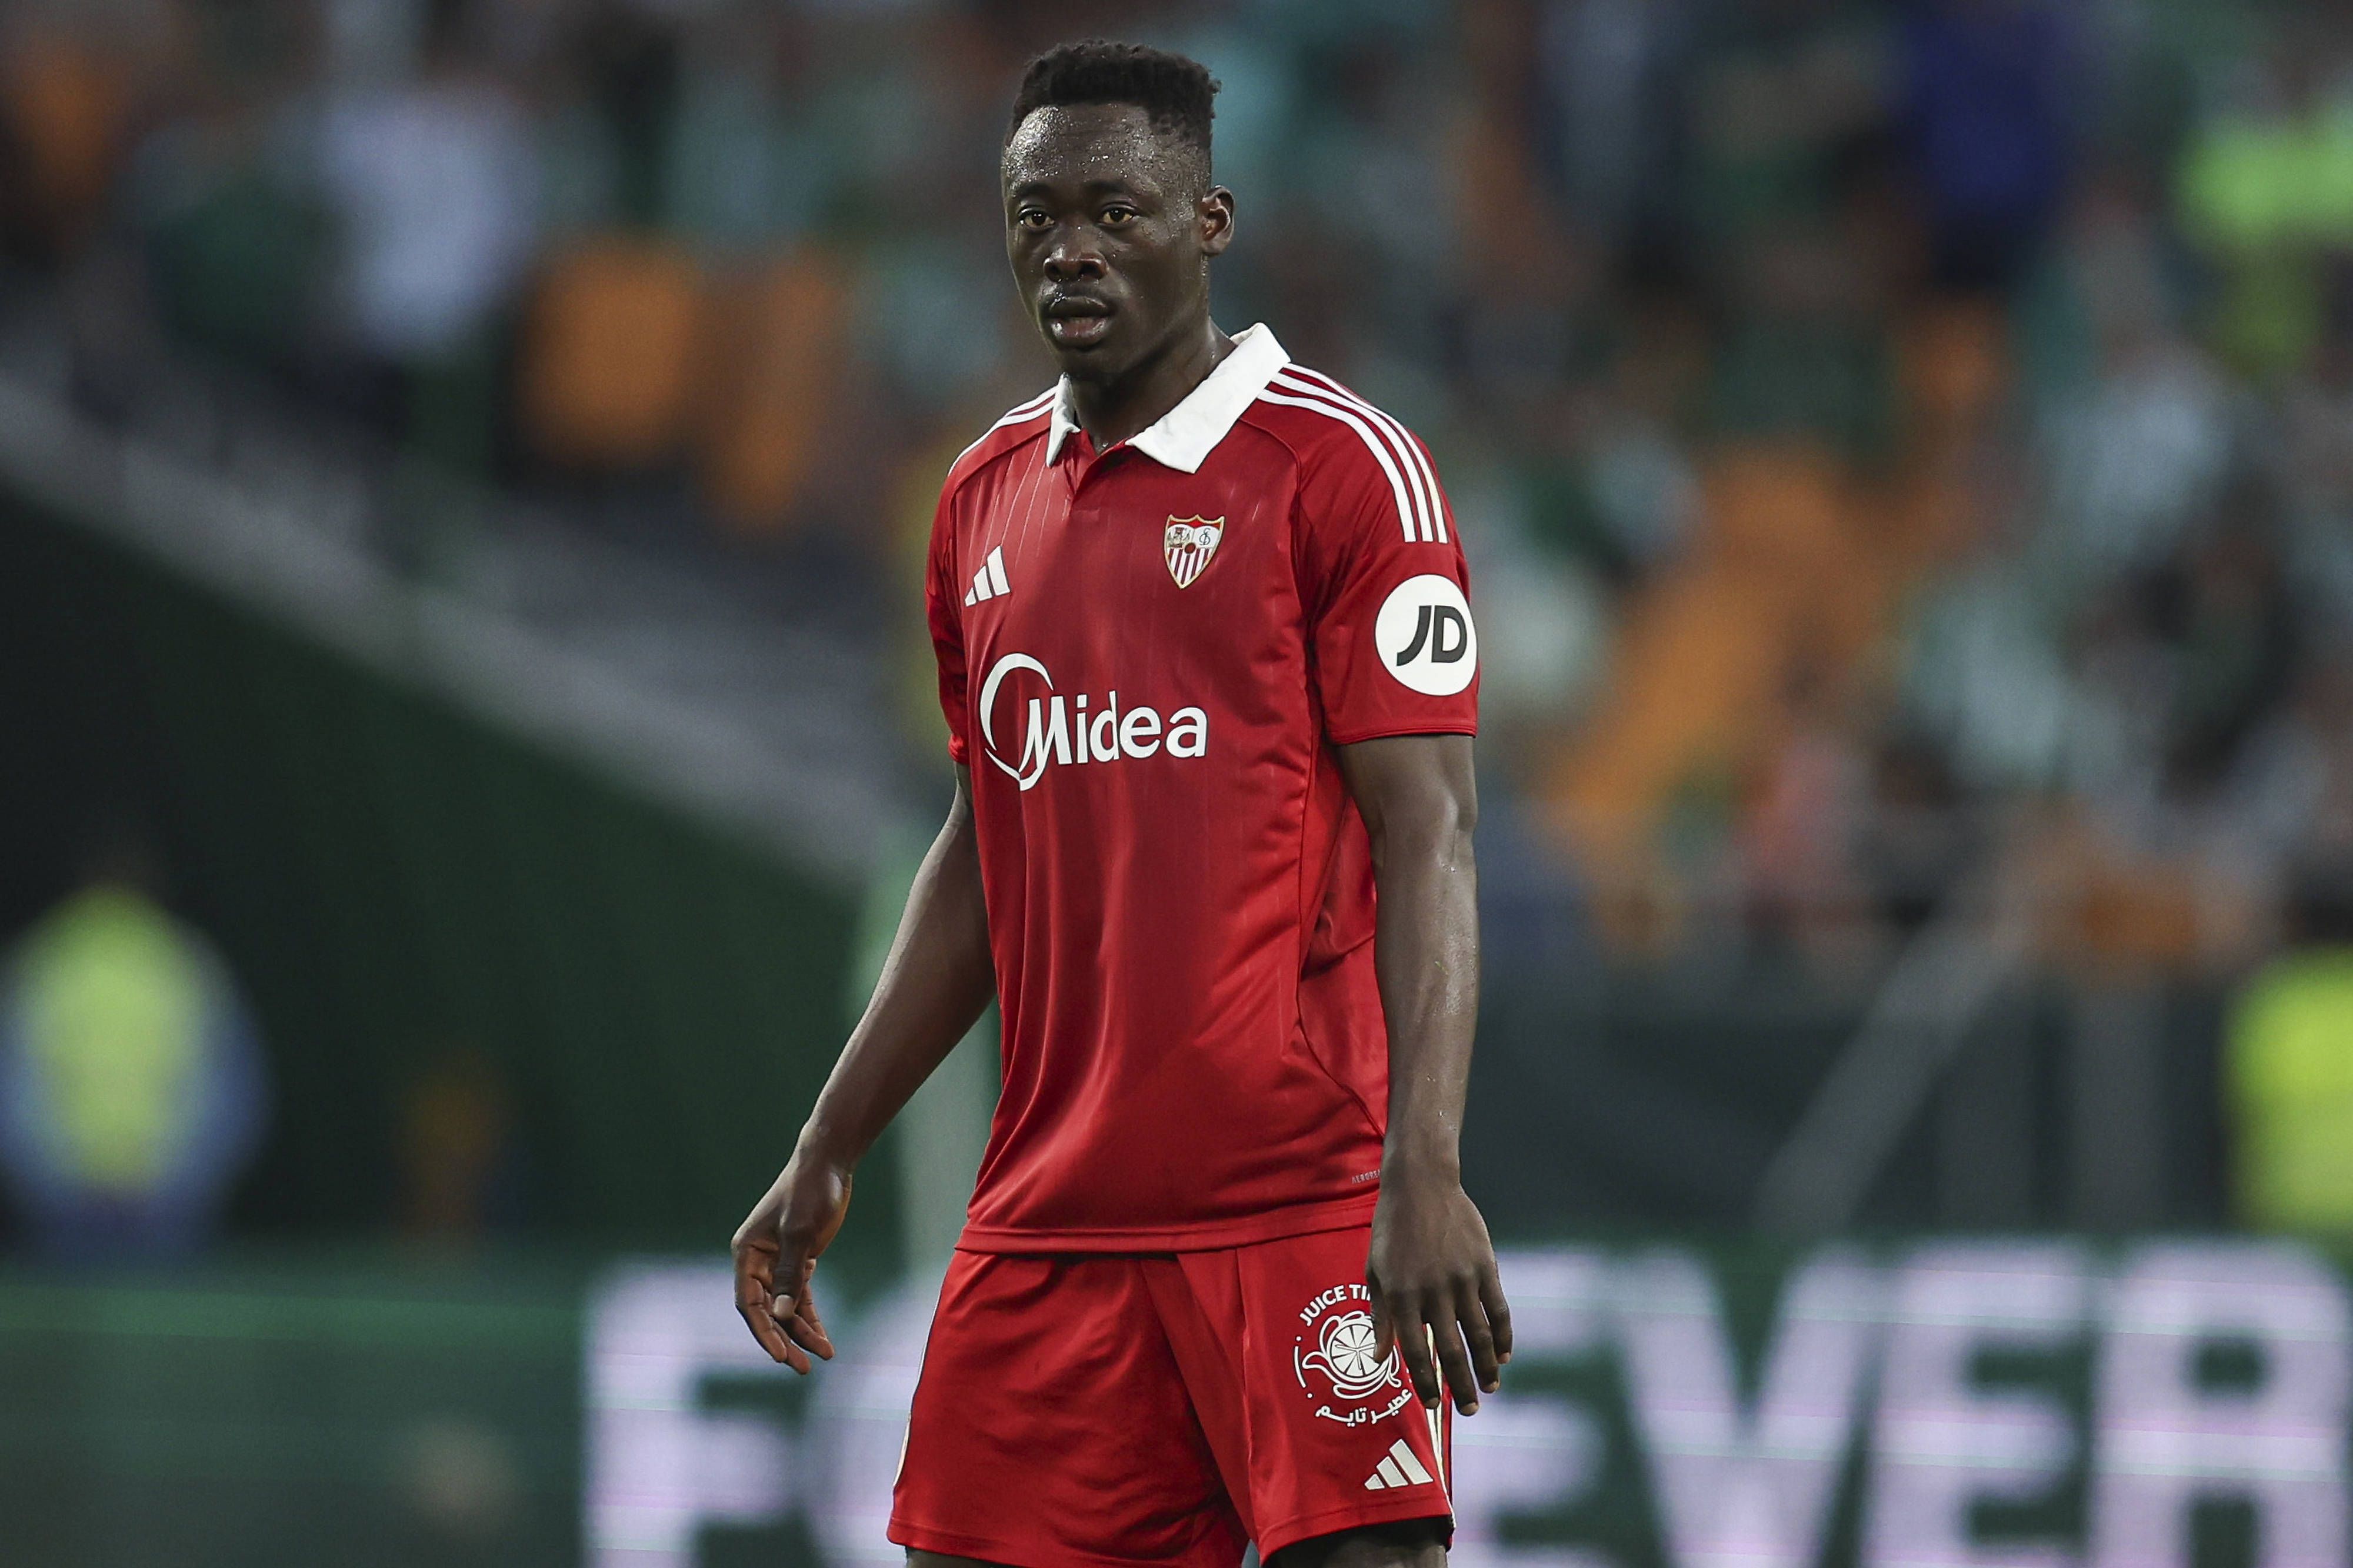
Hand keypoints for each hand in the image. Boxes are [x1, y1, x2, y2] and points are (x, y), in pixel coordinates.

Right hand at [731, 1154, 851, 1371]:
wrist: (828, 1165)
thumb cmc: (809, 1192)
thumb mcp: (800, 1233)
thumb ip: (790, 1274)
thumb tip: (780, 1315)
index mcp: (747, 1253)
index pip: (749, 1303)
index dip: (763, 1332)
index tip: (779, 1356)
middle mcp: (757, 1262)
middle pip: (767, 1312)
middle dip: (784, 1340)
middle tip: (803, 1367)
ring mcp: (778, 1264)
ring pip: (785, 1309)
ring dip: (801, 1333)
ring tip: (823, 1355)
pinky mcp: (799, 1262)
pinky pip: (800, 1298)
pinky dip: (811, 1317)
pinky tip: (824, 1339)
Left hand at [1366, 1163, 1510, 1414]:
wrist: (1421, 1185)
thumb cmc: (1392, 1231)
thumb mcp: (1374, 1271)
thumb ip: (1380, 1316)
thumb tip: (1380, 1358)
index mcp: (1401, 1295)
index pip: (1415, 1351)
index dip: (1425, 1383)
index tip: (1431, 1406)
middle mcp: (1433, 1291)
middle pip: (1452, 1351)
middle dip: (1461, 1386)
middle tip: (1471, 1412)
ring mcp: (1462, 1279)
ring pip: (1480, 1335)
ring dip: (1487, 1367)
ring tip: (1491, 1389)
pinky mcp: (1484, 1266)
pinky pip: (1498, 1309)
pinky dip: (1503, 1335)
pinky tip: (1504, 1355)